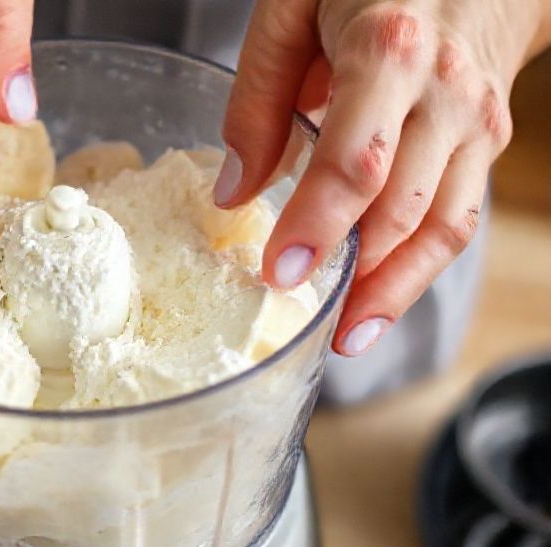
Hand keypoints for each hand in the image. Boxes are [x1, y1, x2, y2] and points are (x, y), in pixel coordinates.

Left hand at [215, 0, 550, 355]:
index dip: (316, 224)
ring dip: (395, 290)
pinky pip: (458, 216)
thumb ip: (259, 95)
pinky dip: (420, 266)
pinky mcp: (488, 142)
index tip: (277, 272)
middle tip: (301, 315)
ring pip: (443, 226)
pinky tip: (381, 298)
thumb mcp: (293, 5)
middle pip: (403, 207)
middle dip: (353, 274)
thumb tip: (235, 189)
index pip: (356, 161)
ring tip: (347, 337)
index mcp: (389, 51)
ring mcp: (477, 123)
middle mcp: (445, 96)